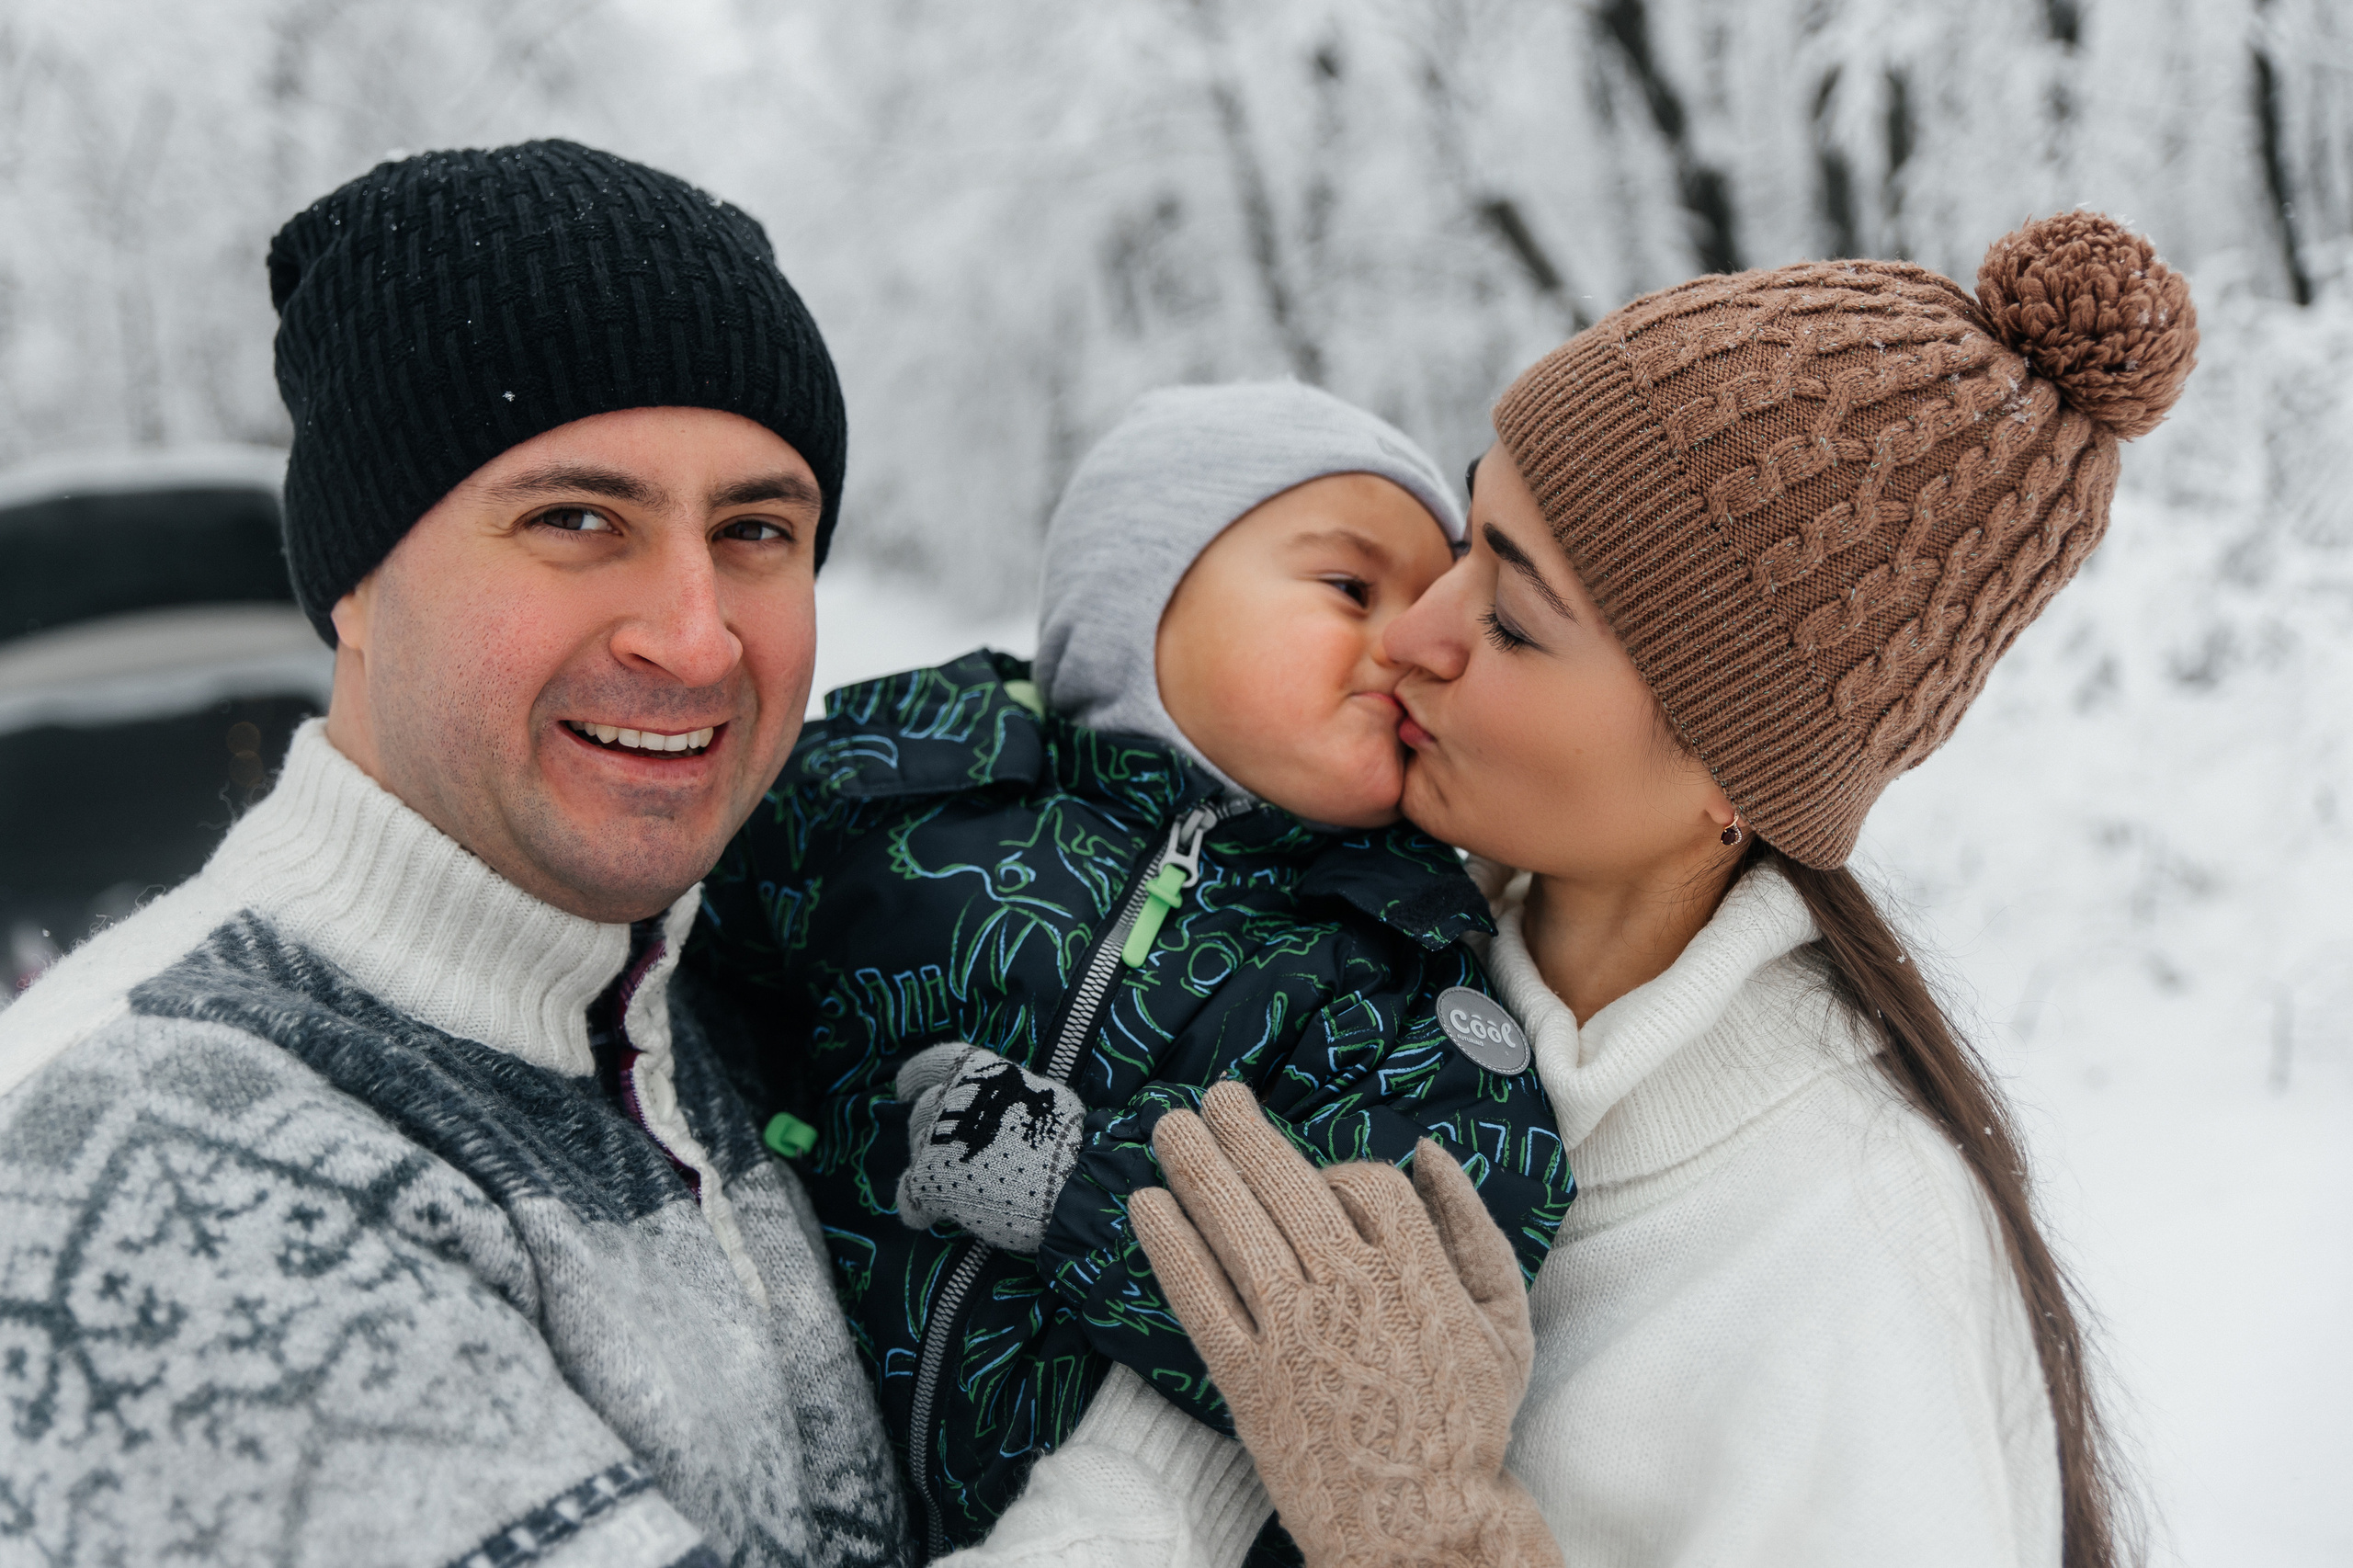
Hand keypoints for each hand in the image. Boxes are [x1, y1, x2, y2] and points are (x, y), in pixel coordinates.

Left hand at [895, 1042, 1085, 1253]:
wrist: (1068, 1184)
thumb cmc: (1063, 1142)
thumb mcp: (1038, 1099)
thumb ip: (1007, 1100)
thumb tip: (1000, 1113)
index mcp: (976, 1072)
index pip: (931, 1065)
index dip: (915, 1077)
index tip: (905, 1089)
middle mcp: (949, 1100)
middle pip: (923, 1113)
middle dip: (935, 1132)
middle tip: (960, 1154)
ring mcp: (936, 1141)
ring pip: (917, 1152)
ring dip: (932, 1167)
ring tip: (960, 1186)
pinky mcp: (930, 1183)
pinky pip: (909, 1196)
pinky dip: (918, 1208)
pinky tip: (930, 1218)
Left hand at [1130, 1081, 1558, 1567]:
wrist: (1422, 1524)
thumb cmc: (1466, 1421)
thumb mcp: (1504, 1321)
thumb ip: (1471, 1229)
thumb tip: (1430, 1153)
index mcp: (1416, 1270)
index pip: (1362, 1181)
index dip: (1337, 1172)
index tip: (1321, 1182)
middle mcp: (1350, 1288)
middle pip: (1285, 1183)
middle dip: (1241, 1132)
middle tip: (1213, 1100)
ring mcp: (1293, 1332)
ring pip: (1235, 1225)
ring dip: (1196, 1166)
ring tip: (1170, 1128)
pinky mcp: (1247, 1378)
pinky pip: (1199, 1296)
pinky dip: (1169, 1246)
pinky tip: (1148, 1207)